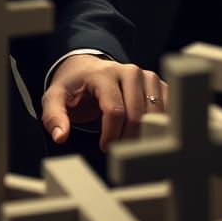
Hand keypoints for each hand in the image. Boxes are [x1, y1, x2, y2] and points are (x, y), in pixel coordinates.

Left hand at [41, 55, 167, 150]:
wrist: (88, 69)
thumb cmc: (73, 87)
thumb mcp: (55, 98)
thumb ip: (54, 116)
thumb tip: (60, 137)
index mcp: (102, 73)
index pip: (115, 110)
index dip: (111, 135)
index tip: (104, 147)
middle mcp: (128, 71)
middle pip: (137, 115)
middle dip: (129, 139)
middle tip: (120, 151)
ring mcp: (146, 76)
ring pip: (156, 115)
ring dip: (146, 135)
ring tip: (132, 144)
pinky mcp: (159, 84)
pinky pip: (168, 110)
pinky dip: (161, 126)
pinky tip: (148, 134)